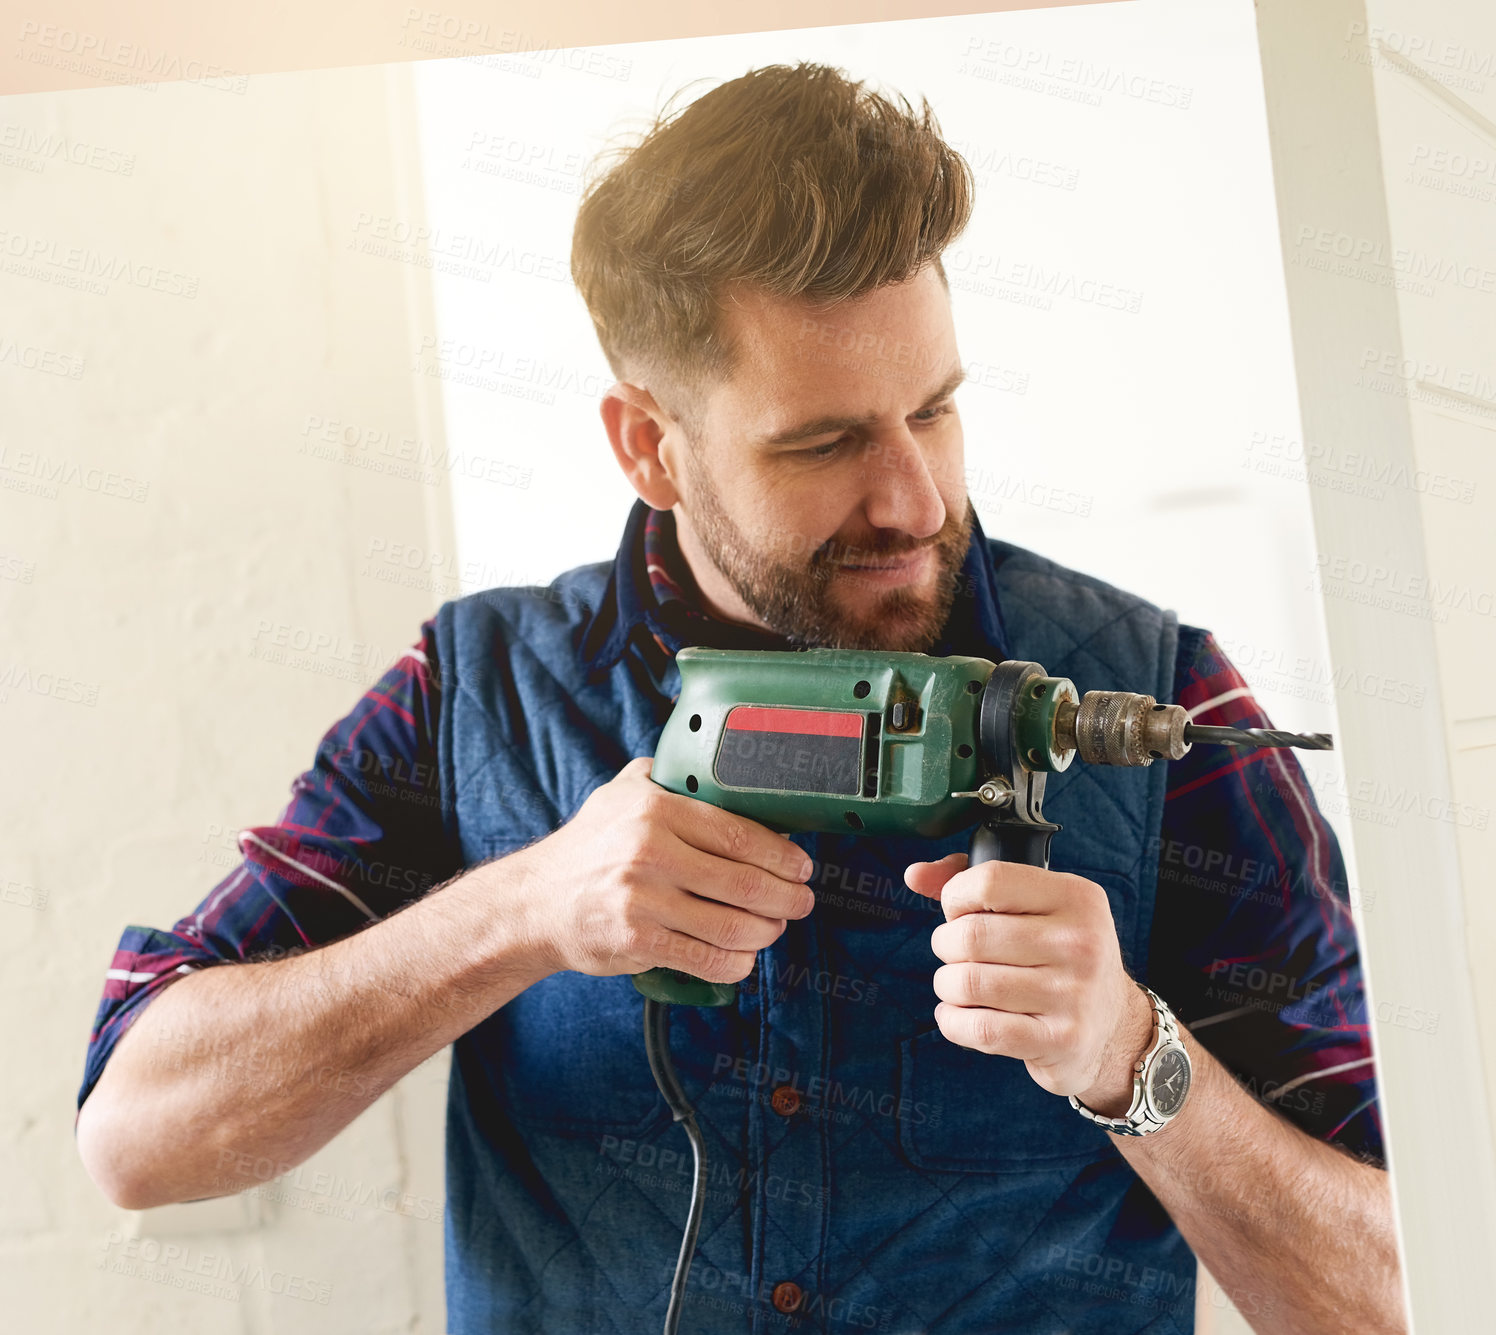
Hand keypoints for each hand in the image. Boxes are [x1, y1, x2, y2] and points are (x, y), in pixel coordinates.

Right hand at [512, 756, 815, 984]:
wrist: (535, 902)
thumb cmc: (589, 846)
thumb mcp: (621, 792)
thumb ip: (668, 775)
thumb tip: (727, 770)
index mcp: (655, 809)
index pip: (739, 834)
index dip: (782, 855)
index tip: (802, 866)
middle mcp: (649, 852)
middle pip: (746, 882)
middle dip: (788, 897)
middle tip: (802, 901)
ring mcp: (643, 900)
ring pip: (732, 924)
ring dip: (767, 931)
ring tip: (776, 927)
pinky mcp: (637, 942)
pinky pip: (706, 958)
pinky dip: (736, 962)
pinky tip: (744, 956)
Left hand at [904, 852, 1153, 1114]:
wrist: (1112, 1027)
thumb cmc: (1058, 957)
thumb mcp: (1035, 907)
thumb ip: (972, 881)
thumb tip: (915, 874)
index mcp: (1076, 897)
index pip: (988, 881)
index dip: (956, 897)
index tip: (959, 912)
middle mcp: (1080, 942)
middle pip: (970, 935)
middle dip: (945, 945)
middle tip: (955, 954)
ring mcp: (1074, 994)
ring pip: (968, 983)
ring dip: (947, 984)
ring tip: (957, 985)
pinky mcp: (1061, 1040)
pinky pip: (980, 1030)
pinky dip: (952, 1022)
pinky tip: (956, 1016)